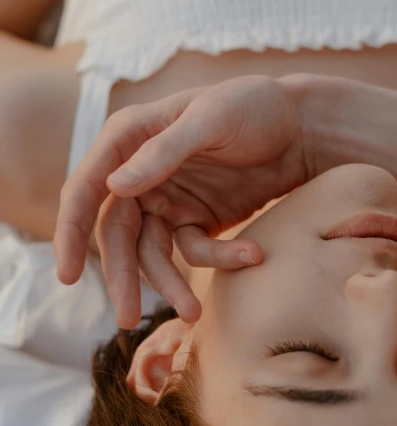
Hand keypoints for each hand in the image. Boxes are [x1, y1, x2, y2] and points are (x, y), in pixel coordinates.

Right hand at [54, 76, 308, 328]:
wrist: (301, 126)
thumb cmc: (253, 106)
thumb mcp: (211, 119)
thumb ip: (164, 151)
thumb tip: (114, 187)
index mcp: (130, 138)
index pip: (87, 188)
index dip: (71, 231)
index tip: (66, 276)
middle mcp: (140, 173)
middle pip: (116, 232)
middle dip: (121, 276)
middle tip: (127, 318)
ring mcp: (168, 200)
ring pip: (152, 252)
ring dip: (168, 284)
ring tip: (191, 313)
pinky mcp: (197, 220)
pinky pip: (197, 250)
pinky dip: (221, 258)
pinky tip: (253, 255)